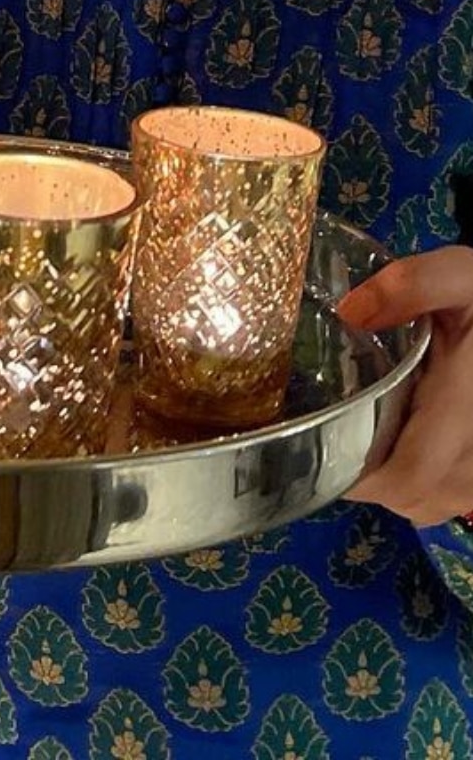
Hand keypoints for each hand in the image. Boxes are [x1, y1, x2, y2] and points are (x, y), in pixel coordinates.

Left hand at [339, 246, 472, 523]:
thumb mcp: (459, 274)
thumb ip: (412, 284)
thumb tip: (350, 312)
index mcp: (467, 408)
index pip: (410, 476)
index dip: (361, 474)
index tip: (322, 441)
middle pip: (411, 498)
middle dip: (367, 474)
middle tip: (340, 425)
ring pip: (427, 506)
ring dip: (393, 481)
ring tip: (372, 430)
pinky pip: (444, 502)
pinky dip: (420, 485)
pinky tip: (405, 440)